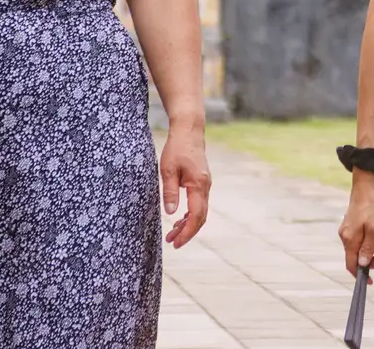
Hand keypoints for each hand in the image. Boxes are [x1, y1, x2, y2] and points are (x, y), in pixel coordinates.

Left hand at [160, 123, 211, 248]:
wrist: (189, 131)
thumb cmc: (177, 148)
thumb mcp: (168, 170)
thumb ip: (170, 192)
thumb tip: (171, 214)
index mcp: (198, 185)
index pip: (196, 216)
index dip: (187, 232)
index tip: (176, 242)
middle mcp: (205, 187)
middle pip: (200, 217)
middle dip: (187, 232)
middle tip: (173, 243)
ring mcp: (205, 184)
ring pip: (200, 211)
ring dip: (187, 224)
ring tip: (172, 234)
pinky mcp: (202, 182)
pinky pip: (199, 203)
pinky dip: (190, 214)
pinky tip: (179, 219)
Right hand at [338, 173, 373, 279]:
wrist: (368, 182)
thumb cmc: (373, 205)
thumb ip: (367, 249)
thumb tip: (361, 265)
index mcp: (349, 239)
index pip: (351, 265)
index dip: (360, 275)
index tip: (372, 280)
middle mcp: (345, 235)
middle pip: (355, 257)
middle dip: (369, 259)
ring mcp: (347, 228)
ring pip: (358, 247)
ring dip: (371, 248)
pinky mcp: (351, 222)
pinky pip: (359, 238)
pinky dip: (369, 240)